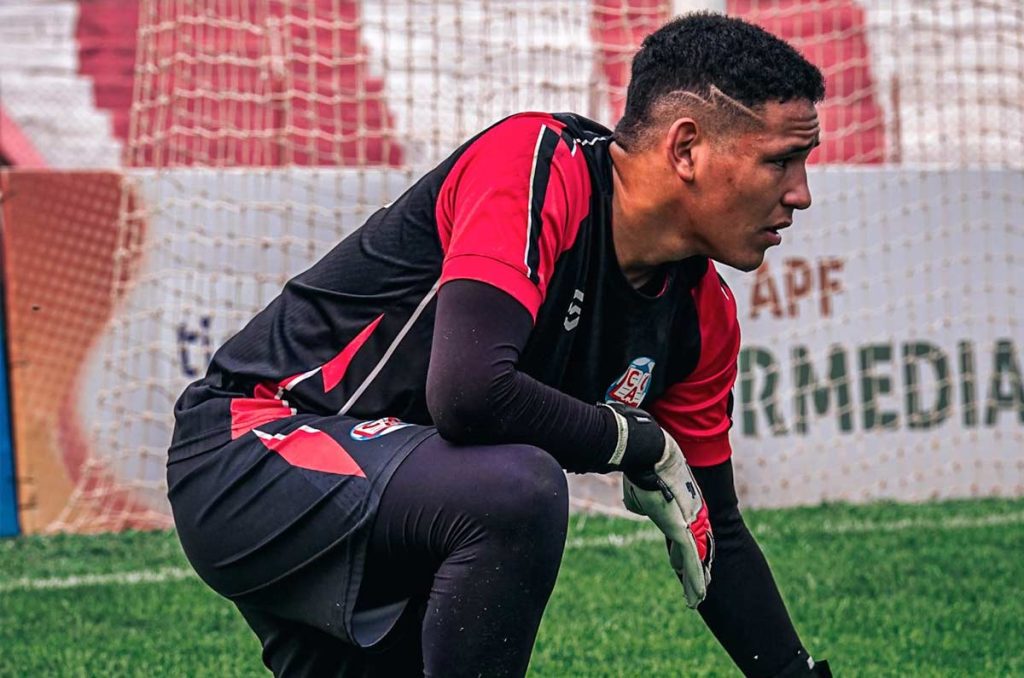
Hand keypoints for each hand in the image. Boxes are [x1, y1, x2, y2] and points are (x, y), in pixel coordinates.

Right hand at [604, 403, 712, 607]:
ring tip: (697, 599)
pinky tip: (698, 595)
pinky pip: (691, 559)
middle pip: (694, 549)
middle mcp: (686, 515)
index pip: (681, 535)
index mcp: (674, 507)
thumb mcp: (637, 488)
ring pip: (695, 559)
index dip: (682, 552)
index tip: (680, 563)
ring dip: (695, 581)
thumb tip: (638, 508)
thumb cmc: (639, 463)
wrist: (646, 450)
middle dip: (694, 569)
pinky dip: (694, 579)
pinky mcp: (682, 527)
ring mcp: (686, 521)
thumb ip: (640, 501)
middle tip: (699, 587)